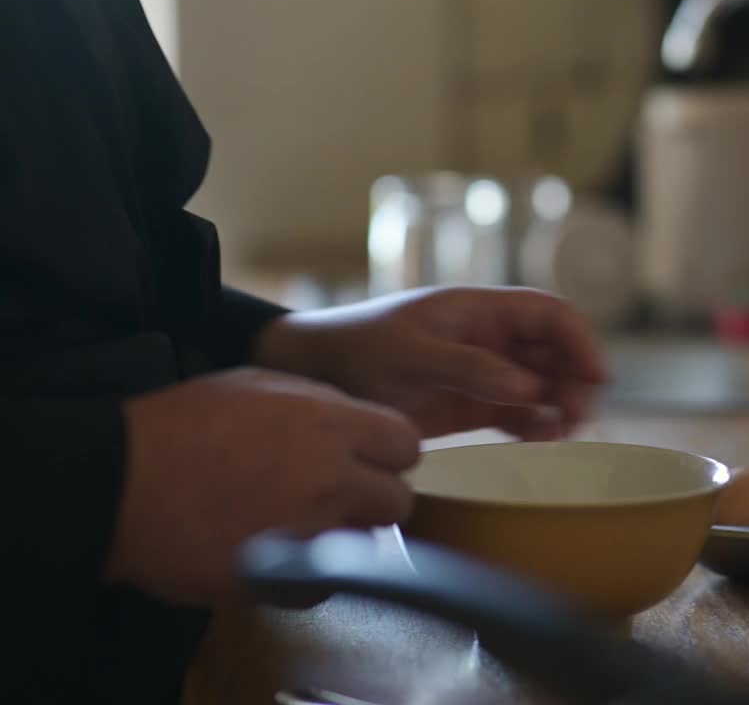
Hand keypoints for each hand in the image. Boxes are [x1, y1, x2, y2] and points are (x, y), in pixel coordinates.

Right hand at [109, 367, 419, 604]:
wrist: (117, 479)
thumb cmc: (180, 424)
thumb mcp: (258, 382)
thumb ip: (320, 402)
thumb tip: (354, 420)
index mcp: (331, 425)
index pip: (407, 445)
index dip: (387, 452)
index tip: (368, 457)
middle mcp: (332, 479)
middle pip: (396, 501)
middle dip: (372, 497)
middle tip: (336, 493)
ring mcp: (309, 532)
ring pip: (366, 546)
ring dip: (344, 536)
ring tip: (302, 522)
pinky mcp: (281, 579)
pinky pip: (323, 589)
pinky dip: (307, 577)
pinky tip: (278, 555)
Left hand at [252, 287, 607, 439]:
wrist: (312, 374)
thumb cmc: (357, 348)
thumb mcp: (410, 355)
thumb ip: (469, 368)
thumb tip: (528, 388)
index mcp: (479, 309)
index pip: (549, 315)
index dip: (580, 340)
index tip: (597, 374)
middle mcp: (489, 338)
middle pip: (555, 353)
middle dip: (576, 380)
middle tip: (578, 415)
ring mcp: (481, 374)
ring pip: (542, 386)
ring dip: (561, 406)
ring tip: (564, 433)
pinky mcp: (469, 408)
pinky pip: (518, 415)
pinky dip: (537, 427)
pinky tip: (544, 443)